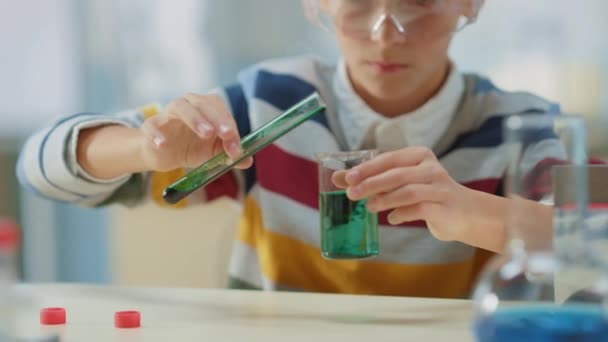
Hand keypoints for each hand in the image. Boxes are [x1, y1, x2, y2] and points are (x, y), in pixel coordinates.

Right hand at [140, 93, 252, 171]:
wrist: (164, 154)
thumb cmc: (192, 147)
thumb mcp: (214, 154)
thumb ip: (230, 156)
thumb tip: (247, 161)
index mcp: (206, 108)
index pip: (221, 110)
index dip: (230, 126)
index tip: (236, 148)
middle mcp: (188, 105)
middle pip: (202, 103)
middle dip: (216, 118)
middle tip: (225, 134)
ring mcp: (168, 114)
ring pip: (180, 107)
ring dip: (195, 118)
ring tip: (206, 133)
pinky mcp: (151, 126)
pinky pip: (152, 126)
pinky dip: (156, 134)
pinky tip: (163, 144)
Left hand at [332, 147, 474, 241]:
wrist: (464, 213)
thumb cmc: (425, 195)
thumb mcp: (399, 183)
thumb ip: (372, 180)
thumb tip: (337, 178)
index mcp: (418, 155)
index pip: (388, 159)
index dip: (367, 168)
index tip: (347, 178)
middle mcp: (431, 167)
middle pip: (397, 174)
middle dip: (371, 184)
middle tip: (351, 194)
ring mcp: (440, 187)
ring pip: (408, 191)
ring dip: (385, 199)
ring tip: (369, 207)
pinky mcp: (444, 207)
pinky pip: (419, 209)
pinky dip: (401, 214)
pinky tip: (392, 219)